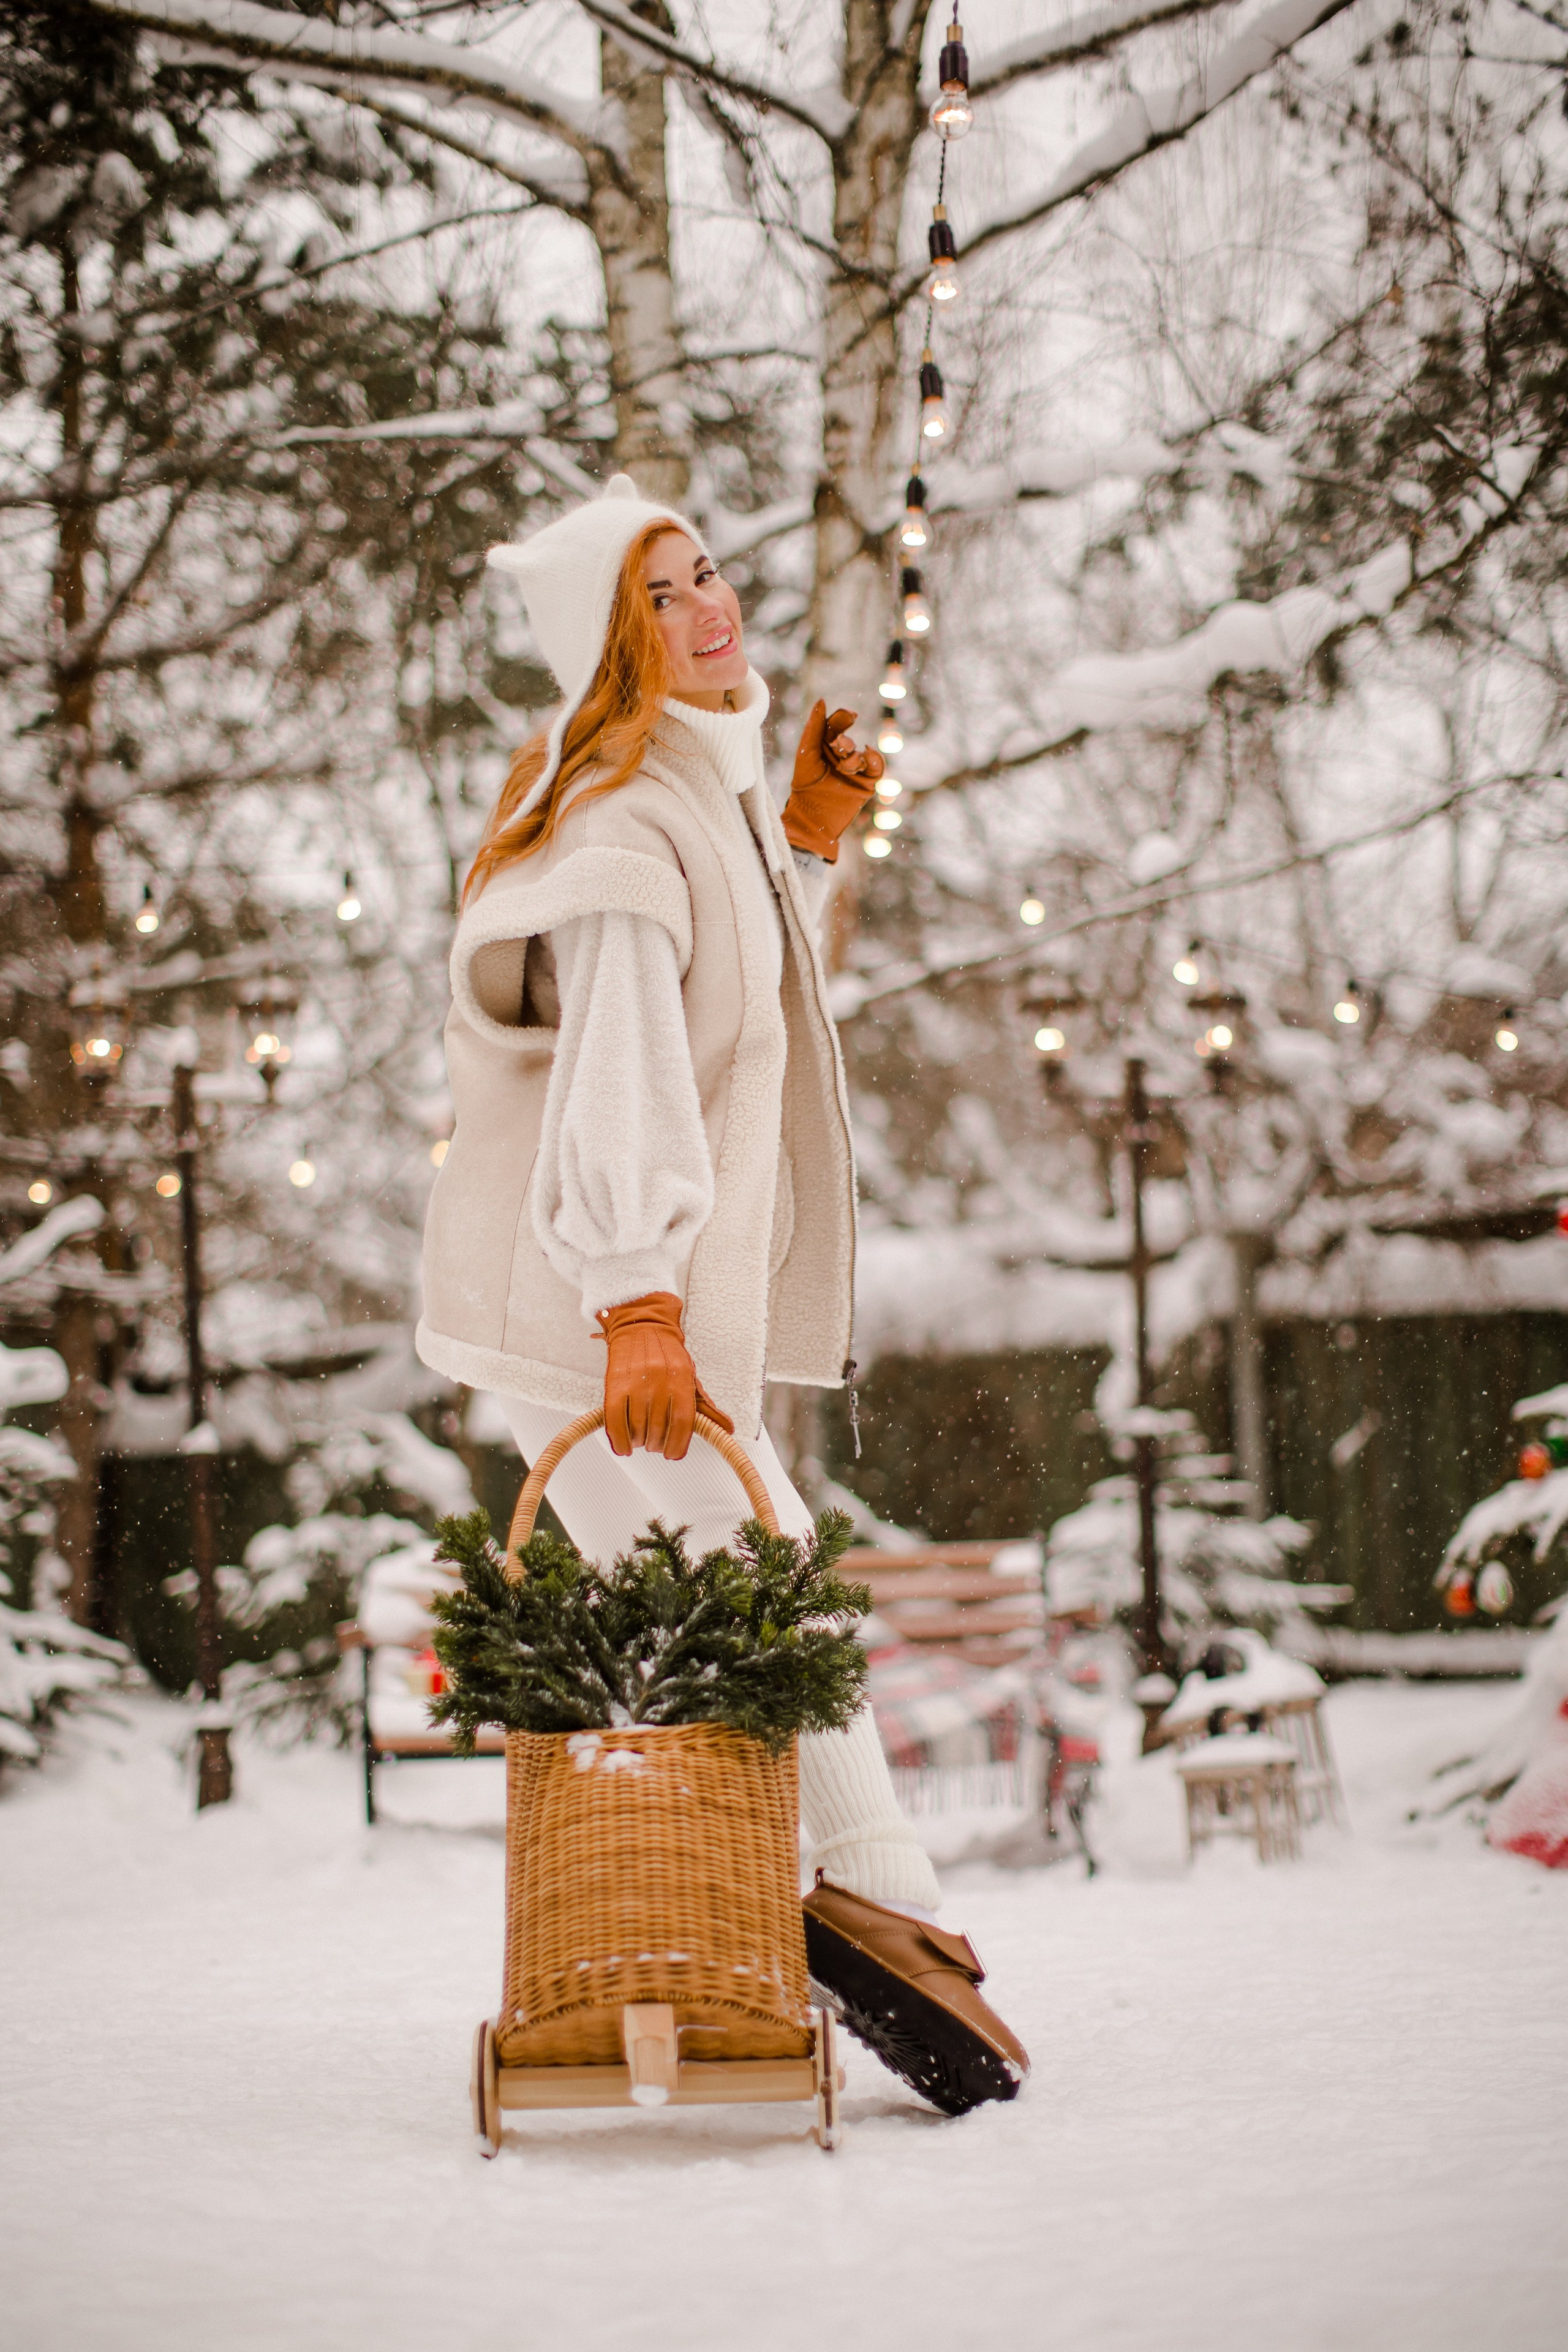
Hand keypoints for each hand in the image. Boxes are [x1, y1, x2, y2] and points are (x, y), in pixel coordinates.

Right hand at [597, 1292, 734, 1459]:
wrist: (641, 1325)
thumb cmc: (668, 1355)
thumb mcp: (691, 1377)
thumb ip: (706, 1407)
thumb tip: (728, 1429)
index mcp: (681, 1380)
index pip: (682, 1422)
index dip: (677, 1445)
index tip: (673, 1454)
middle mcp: (659, 1381)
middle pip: (658, 1429)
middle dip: (657, 1444)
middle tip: (655, 1445)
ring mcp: (635, 1383)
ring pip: (636, 1428)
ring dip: (639, 1442)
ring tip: (641, 1440)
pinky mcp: (614, 1385)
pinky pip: (614, 1420)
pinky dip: (618, 1439)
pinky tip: (624, 1446)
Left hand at [781, 700, 884, 863]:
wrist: (812, 817)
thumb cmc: (804, 785)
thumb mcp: (806, 753)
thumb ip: (814, 727)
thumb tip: (822, 700)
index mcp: (823, 746)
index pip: (837, 724)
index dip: (843, 717)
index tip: (850, 716)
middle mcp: (840, 756)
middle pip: (849, 737)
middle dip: (846, 740)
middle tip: (840, 746)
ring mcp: (854, 770)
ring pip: (861, 753)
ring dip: (854, 756)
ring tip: (845, 765)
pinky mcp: (866, 783)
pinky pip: (877, 766)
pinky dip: (874, 759)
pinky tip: (867, 756)